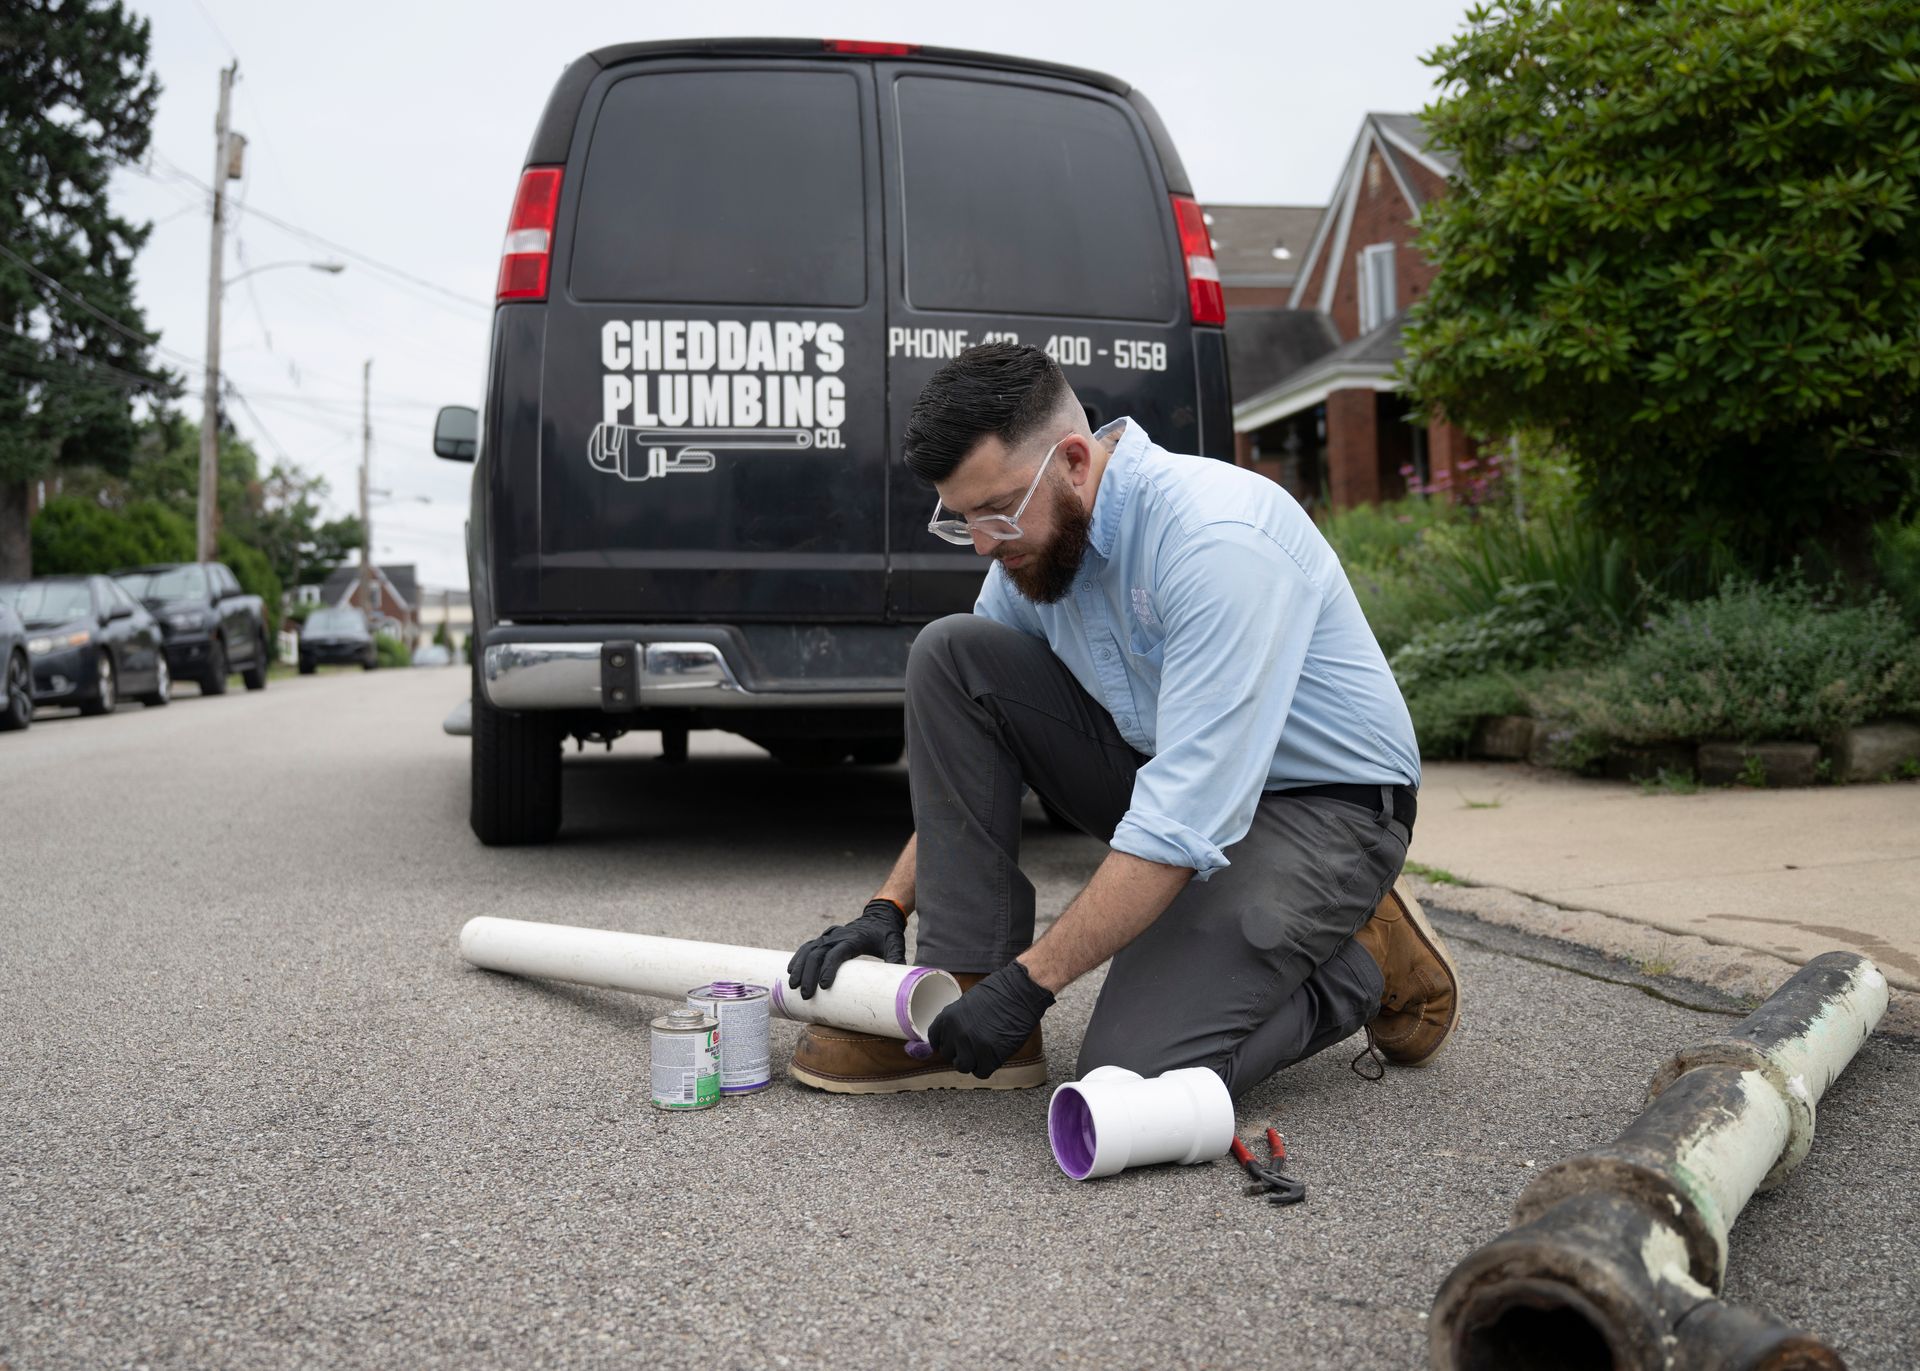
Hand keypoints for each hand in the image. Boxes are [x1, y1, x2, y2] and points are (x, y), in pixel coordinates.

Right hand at [786, 899, 907, 998]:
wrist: (879, 915)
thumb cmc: (886, 933)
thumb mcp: (895, 943)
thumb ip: (896, 959)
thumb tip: (900, 984)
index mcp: (853, 938)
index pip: (837, 953)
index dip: (828, 968)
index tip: (823, 985)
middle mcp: (838, 936)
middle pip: (817, 954)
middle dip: (809, 974)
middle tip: (806, 994)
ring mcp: (829, 936)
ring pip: (809, 950)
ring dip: (799, 967)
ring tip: (793, 986)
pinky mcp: (825, 939)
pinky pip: (807, 947)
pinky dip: (798, 958)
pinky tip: (791, 971)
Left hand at [927, 960, 1054, 1077]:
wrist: (1021, 991)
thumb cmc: (999, 993)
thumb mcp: (968, 1002)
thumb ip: (957, 1021)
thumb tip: (953, 1038)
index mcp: (948, 1017)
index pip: (934, 1039)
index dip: (947, 1042)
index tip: (955, 1044)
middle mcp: (956, 1032)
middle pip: (948, 1055)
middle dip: (961, 1051)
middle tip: (975, 1045)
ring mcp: (972, 1045)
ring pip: (962, 1067)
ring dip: (972, 1062)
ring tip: (984, 1053)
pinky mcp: (989, 1056)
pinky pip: (981, 1072)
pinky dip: (987, 1067)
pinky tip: (994, 1056)